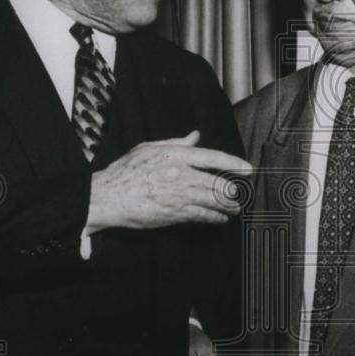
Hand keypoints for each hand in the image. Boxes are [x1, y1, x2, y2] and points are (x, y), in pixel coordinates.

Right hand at [86, 131, 250, 233]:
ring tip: (235, 208)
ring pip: (213, 201)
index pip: (212, 157)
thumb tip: (195, 136)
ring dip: (228, 206)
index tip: (247, 169)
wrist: (107, 197)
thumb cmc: (125, 172)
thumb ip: (176, 143)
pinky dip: (214, 218)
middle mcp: (180, 175)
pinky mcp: (174, 214)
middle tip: (241, 194)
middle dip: (233, 190)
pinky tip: (220, 219)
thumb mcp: (148, 148)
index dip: (233, 163)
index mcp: (175, 156)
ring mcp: (178, 196)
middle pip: (217, 182)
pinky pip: (201, 216)